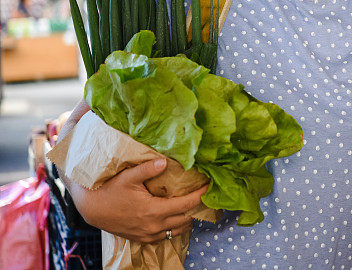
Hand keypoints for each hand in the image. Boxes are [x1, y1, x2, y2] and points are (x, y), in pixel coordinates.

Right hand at [70, 159, 206, 242]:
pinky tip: (177, 217)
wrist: (92, 209)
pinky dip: (175, 227)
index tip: (209, 186)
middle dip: (198, 207)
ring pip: (178, 230)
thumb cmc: (109, 191)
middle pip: (187, 219)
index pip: (187, 204)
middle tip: (205, 195)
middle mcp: (154, 226)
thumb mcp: (128, 177)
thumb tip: (164, 161)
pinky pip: (166, 236)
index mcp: (154, 211)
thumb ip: (148, 169)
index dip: (201, 195)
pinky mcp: (142, 239)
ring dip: (188, 219)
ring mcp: (148, 235)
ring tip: (194, 205)